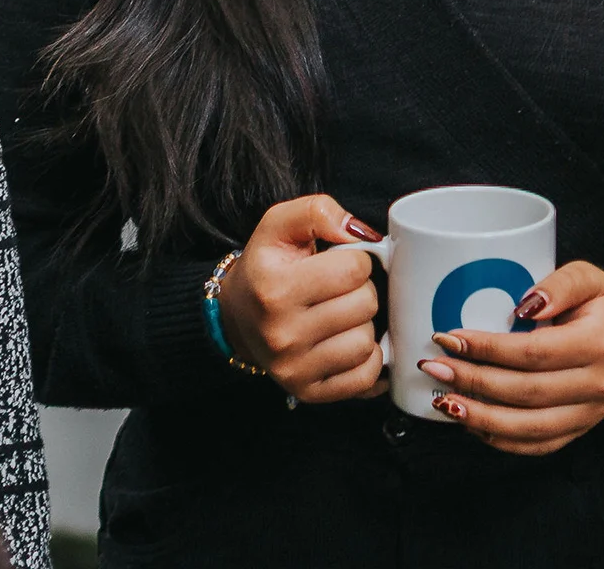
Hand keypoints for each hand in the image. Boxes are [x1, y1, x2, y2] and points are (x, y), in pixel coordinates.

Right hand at [217, 194, 388, 403]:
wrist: (236, 316)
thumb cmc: (265, 267)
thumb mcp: (279, 224)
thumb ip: (319, 211)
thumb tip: (362, 233)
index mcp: (275, 289)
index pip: (354, 269)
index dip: (357, 259)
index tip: (340, 262)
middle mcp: (282, 334)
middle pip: (365, 304)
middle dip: (362, 289)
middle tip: (341, 288)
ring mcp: (294, 369)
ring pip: (366, 342)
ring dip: (363, 324)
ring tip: (342, 314)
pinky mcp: (307, 392)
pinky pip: (364, 378)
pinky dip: (367, 358)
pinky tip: (348, 341)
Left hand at [414, 260, 603, 454]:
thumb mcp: (589, 277)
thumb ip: (559, 284)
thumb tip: (524, 305)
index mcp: (599, 344)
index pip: (534, 353)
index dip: (488, 349)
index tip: (451, 338)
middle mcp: (596, 386)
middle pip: (525, 392)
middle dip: (473, 381)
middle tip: (435, 367)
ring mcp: (588, 415)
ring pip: (528, 428)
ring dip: (479, 417)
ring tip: (444, 401)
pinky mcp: (578, 431)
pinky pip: (536, 446)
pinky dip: (500, 439)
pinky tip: (471, 423)